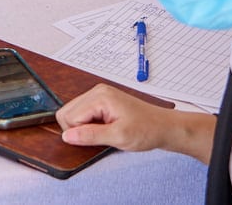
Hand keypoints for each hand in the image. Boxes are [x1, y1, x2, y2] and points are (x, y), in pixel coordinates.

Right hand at [57, 84, 176, 151]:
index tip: (96, 139)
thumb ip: (90, 135)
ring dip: (84, 127)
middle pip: (67, 112)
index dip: (78, 134)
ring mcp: (99, 95)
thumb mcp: (118, 137)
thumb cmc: (146, 130)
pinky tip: (105, 129)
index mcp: (99, 97)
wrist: (163, 127)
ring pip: (74, 113)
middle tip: (99, 137)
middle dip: (78, 130)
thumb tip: (67, 136)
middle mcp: (97, 92)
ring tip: (104, 133)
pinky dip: (89, 125)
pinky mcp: (102, 101)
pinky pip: (84, 113)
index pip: (69, 116)